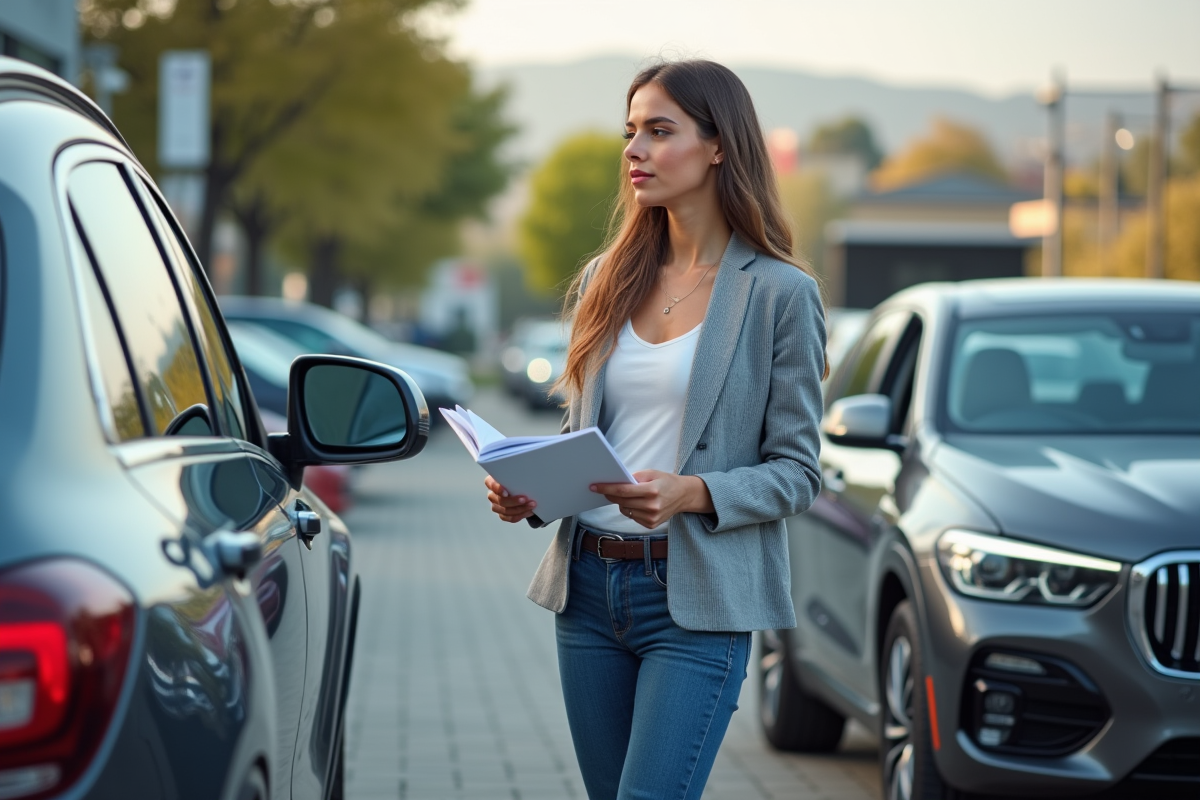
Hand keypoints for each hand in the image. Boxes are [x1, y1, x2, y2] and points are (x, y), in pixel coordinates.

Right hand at [484, 475, 536, 522]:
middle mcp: (492, 494)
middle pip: (499, 501)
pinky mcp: (503, 514)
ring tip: (532, 505)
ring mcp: (497, 506)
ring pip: (505, 511)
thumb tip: (527, 467)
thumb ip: (518, 471)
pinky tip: (530, 511)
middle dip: (513, 501)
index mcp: (492, 481)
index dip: (498, 489)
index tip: (506, 492)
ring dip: (520, 509)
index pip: (491, 485)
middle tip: (525, 499)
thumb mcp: (518, 471)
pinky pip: (510, 518)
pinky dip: (521, 515)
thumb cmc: (519, 476)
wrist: (522, 487)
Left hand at [590, 470, 713, 528]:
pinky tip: (636, 503)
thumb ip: (634, 478)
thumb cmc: (666, 481)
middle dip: (611, 494)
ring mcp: (651, 517)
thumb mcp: (651, 473)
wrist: (684, 495)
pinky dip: (630, 509)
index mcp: (652, 490)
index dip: (607, 488)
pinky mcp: (651, 525)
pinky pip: (632, 516)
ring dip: (621, 502)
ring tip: (627, 495)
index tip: (594, 487)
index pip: (623, 490)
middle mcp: (652, 506)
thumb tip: (615, 482)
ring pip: (625, 510)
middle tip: (603, 489)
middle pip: (621, 501)